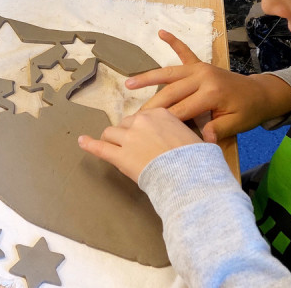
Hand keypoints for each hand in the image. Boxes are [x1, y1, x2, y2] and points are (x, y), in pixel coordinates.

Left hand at [78, 108, 202, 182]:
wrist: (189, 177)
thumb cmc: (198, 160)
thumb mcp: (198, 139)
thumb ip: (190, 135)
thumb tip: (208, 136)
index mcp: (160, 114)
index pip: (144, 116)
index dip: (143, 128)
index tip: (146, 136)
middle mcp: (142, 121)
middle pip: (126, 123)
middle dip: (127, 133)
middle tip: (133, 147)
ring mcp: (129, 138)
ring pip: (111, 133)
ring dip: (112, 140)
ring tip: (113, 148)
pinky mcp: (120, 156)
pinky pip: (100, 148)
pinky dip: (89, 144)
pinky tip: (82, 142)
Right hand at [125, 30, 290, 141]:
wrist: (260, 94)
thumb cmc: (247, 112)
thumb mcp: (237, 125)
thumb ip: (219, 130)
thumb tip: (202, 140)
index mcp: (211, 93)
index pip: (182, 109)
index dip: (165, 121)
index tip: (148, 130)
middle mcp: (203, 77)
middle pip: (171, 91)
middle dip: (152, 105)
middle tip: (133, 117)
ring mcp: (201, 68)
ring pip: (169, 72)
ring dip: (149, 77)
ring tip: (129, 83)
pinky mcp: (201, 64)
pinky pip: (185, 51)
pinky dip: (173, 42)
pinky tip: (162, 33)